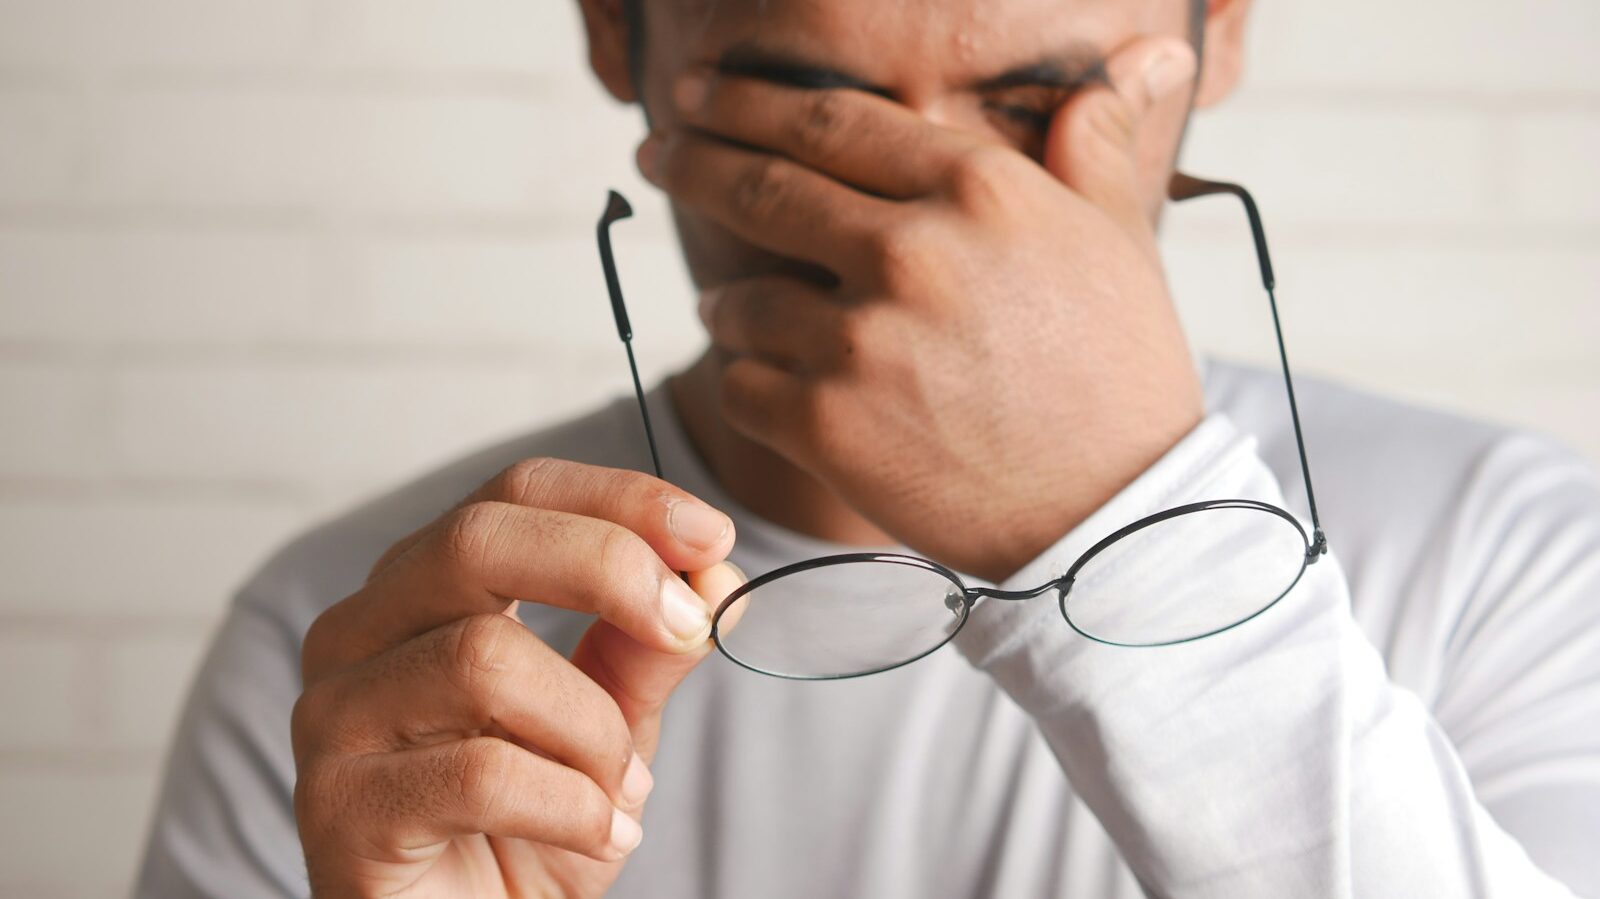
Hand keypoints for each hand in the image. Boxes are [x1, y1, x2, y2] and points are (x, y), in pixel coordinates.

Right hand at [292, 458, 741, 897]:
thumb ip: (646, 649)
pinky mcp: (336, 807)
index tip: (713, 533)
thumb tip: (715, 571)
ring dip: (593, 731)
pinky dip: (571, 806)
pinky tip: (595, 835)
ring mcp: (334, 716)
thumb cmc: (528, 832)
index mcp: (423, 591)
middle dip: (608, 568)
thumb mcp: (610, 728)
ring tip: (623, 791)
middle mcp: (360, 633)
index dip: (619, 499)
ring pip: (483, 660)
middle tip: (688, 627)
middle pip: (477, 540)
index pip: (513, 494)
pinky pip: (479, 773)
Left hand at [640, 36, 1204, 580]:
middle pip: (761, 187)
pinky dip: (743, 382)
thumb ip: (1096, 144)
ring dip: (725, 302)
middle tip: (656, 152)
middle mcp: (910, 250)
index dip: (748, 102)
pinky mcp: (827, 427)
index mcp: (977, 189)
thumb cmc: (1121, 374)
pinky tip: (763, 384)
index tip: (701, 96)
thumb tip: (1143, 57)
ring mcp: (861, 341)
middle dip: (691, 163)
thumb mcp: (1122, 241)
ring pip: (739, 300)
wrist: (1115, 518)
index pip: (830, 120)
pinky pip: (740, 386)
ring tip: (727, 309)